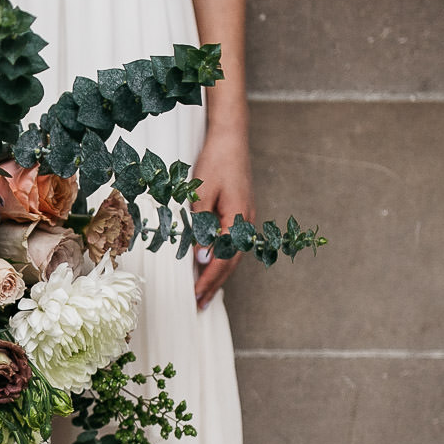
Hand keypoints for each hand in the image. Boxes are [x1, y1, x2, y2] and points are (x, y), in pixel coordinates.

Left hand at [189, 126, 253, 309]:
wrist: (231, 138)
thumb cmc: (215, 162)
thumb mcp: (202, 194)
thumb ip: (202, 227)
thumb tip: (201, 258)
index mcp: (238, 219)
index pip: (223, 259)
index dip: (209, 279)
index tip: (196, 295)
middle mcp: (247, 222)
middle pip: (232, 262)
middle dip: (215, 285)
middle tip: (200, 305)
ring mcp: (247, 218)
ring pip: (234, 255)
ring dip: (220, 275)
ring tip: (206, 293)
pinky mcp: (243, 213)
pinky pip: (234, 244)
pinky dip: (224, 259)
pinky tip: (214, 266)